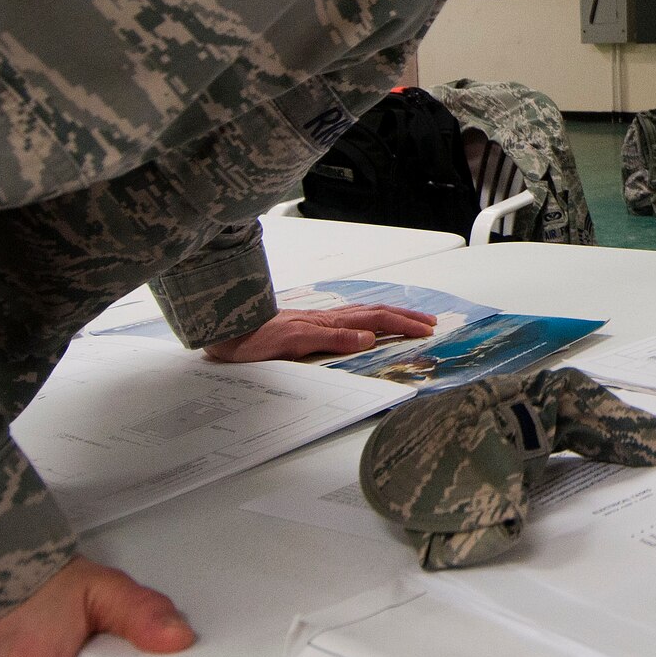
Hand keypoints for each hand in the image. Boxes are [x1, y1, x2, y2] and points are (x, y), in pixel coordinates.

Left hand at [203, 303, 436, 362]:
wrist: (225, 329)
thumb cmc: (253, 341)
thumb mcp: (292, 344)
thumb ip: (330, 339)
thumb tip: (368, 338)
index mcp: (329, 322)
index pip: (376, 320)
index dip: (403, 324)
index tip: (426, 330)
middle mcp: (328, 318)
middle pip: (375, 312)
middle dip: (405, 317)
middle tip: (430, 323)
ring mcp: (320, 319)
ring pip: (365, 313)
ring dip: (391, 316)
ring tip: (410, 320)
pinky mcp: (310, 324)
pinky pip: (351, 319)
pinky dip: (371, 319)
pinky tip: (370, 323)